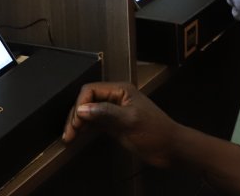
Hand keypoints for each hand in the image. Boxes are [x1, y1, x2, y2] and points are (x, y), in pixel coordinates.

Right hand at [61, 81, 178, 167]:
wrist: (170, 149)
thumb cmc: (155, 132)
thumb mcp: (130, 121)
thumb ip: (105, 113)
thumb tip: (82, 109)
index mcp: (121, 90)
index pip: (91, 90)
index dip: (80, 104)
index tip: (76, 122)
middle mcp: (116, 98)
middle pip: (87, 101)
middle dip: (76, 115)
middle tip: (69, 133)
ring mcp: (114, 112)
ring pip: (89, 112)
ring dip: (78, 123)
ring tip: (69, 137)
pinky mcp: (114, 125)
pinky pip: (95, 123)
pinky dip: (85, 128)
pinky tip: (78, 136)